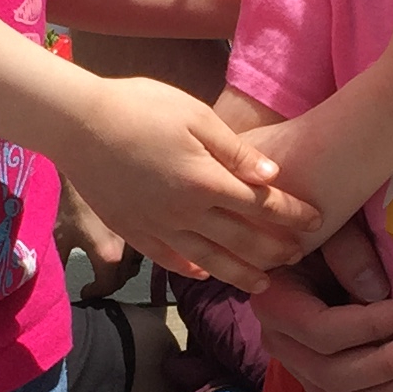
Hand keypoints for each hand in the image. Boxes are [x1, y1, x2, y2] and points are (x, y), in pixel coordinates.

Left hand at [55, 178, 144, 299]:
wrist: (88, 160)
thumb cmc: (70, 198)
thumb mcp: (59, 234)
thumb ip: (59, 264)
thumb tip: (53, 286)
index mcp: (108, 255)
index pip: (106, 286)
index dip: (94, 292)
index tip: (85, 290)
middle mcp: (131, 248)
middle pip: (125, 277)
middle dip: (110, 281)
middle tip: (97, 278)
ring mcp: (145, 232)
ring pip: (140, 260)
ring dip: (126, 264)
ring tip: (110, 260)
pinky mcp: (151, 218)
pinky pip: (149, 241)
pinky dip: (139, 246)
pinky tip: (124, 241)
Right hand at [59, 78, 317, 292]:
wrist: (75, 122)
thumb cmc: (139, 106)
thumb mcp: (194, 115)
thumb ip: (234, 151)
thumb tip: (271, 176)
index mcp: (205, 181)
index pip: (262, 206)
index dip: (292, 215)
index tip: (317, 220)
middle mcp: (185, 212)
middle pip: (242, 240)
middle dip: (275, 249)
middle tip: (299, 255)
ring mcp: (158, 227)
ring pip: (209, 261)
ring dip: (240, 274)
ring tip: (263, 284)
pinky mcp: (133, 231)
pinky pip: (169, 259)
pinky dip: (191, 270)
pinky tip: (206, 274)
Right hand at [252, 220, 392, 391]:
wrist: (316, 252)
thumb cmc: (328, 233)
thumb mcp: (335, 228)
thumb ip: (350, 252)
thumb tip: (377, 293)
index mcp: (275, 302)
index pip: (321, 330)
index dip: (371, 325)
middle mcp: (278, 342)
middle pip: (329, 373)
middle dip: (385, 363)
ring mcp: (296, 369)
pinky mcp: (314, 385)